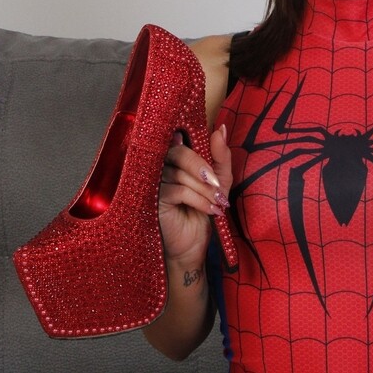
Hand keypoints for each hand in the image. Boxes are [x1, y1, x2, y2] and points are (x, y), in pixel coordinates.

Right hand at [158, 124, 232, 266]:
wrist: (194, 244)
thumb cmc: (204, 209)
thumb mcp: (219, 181)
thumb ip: (220, 155)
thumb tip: (220, 128)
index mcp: (174, 158)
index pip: (184, 140)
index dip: (201, 148)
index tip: (215, 168)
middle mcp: (159, 166)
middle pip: (179, 152)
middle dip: (203, 168)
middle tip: (218, 186)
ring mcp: (152, 183)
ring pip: (180, 173)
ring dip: (204, 189)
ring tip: (217, 202)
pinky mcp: (152, 200)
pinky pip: (177, 190)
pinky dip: (198, 199)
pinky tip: (209, 210)